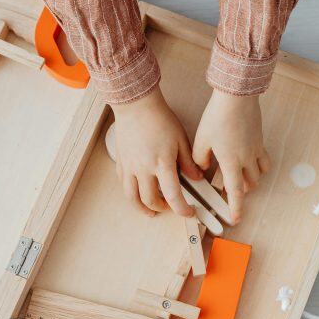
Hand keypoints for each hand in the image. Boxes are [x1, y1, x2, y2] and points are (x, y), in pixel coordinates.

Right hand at [111, 87, 200, 217]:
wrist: (137, 106)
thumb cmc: (158, 119)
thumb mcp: (181, 140)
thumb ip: (188, 162)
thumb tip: (196, 177)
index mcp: (162, 164)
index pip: (173, 196)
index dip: (182, 209)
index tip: (188, 212)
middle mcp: (144, 169)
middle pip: (151, 200)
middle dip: (162, 208)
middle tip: (170, 207)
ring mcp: (130, 167)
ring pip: (132, 197)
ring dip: (142, 208)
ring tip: (149, 210)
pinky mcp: (121, 162)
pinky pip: (123, 184)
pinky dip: (131, 192)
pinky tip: (137, 191)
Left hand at [192, 90, 269, 223]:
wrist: (237, 97)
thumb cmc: (218, 117)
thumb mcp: (201, 139)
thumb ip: (199, 158)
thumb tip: (201, 169)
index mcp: (231, 161)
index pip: (235, 192)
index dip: (236, 208)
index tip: (235, 219)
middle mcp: (247, 159)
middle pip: (249, 185)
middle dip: (241, 192)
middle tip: (229, 191)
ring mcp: (256, 150)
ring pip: (259, 175)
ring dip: (250, 181)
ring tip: (239, 177)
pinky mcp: (260, 140)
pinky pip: (264, 161)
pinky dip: (259, 167)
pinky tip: (249, 162)